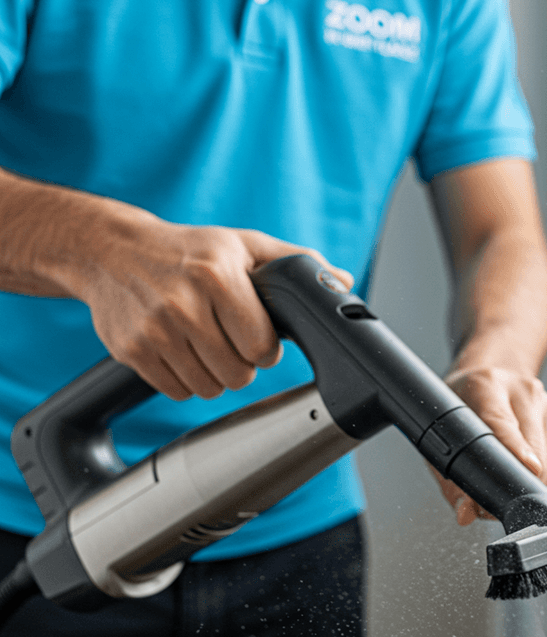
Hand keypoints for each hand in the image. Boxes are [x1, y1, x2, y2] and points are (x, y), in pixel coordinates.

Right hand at [73, 214, 351, 400]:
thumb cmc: (190, 250)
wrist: (113, 251)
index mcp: (216, 275)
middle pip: (237, 374)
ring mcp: (154, 330)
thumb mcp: (243, 244)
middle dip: (242, 362)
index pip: (262, 348)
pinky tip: (183, 350)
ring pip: (208, 388)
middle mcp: (183, 303)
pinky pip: (177, 391)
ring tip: (207, 343)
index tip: (258, 334)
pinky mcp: (132, 351)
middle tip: (232, 339)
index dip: (266, 347)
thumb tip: (342, 281)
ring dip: (215, 374)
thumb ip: (293, 262)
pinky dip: (186, 379)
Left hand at [432, 366, 546, 524]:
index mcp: (487, 386)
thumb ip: (452, 479)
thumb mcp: (445, 432)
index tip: (527, 467)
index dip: (515, 447)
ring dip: (526, 482)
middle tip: (488, 502)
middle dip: (513, 483)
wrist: (490, 376)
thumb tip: (466, 514)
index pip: (502, 421)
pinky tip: (520, 465)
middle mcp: (523, 392)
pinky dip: (540, 477)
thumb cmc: (464, 405)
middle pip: (531, 447)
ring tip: (502, 476)